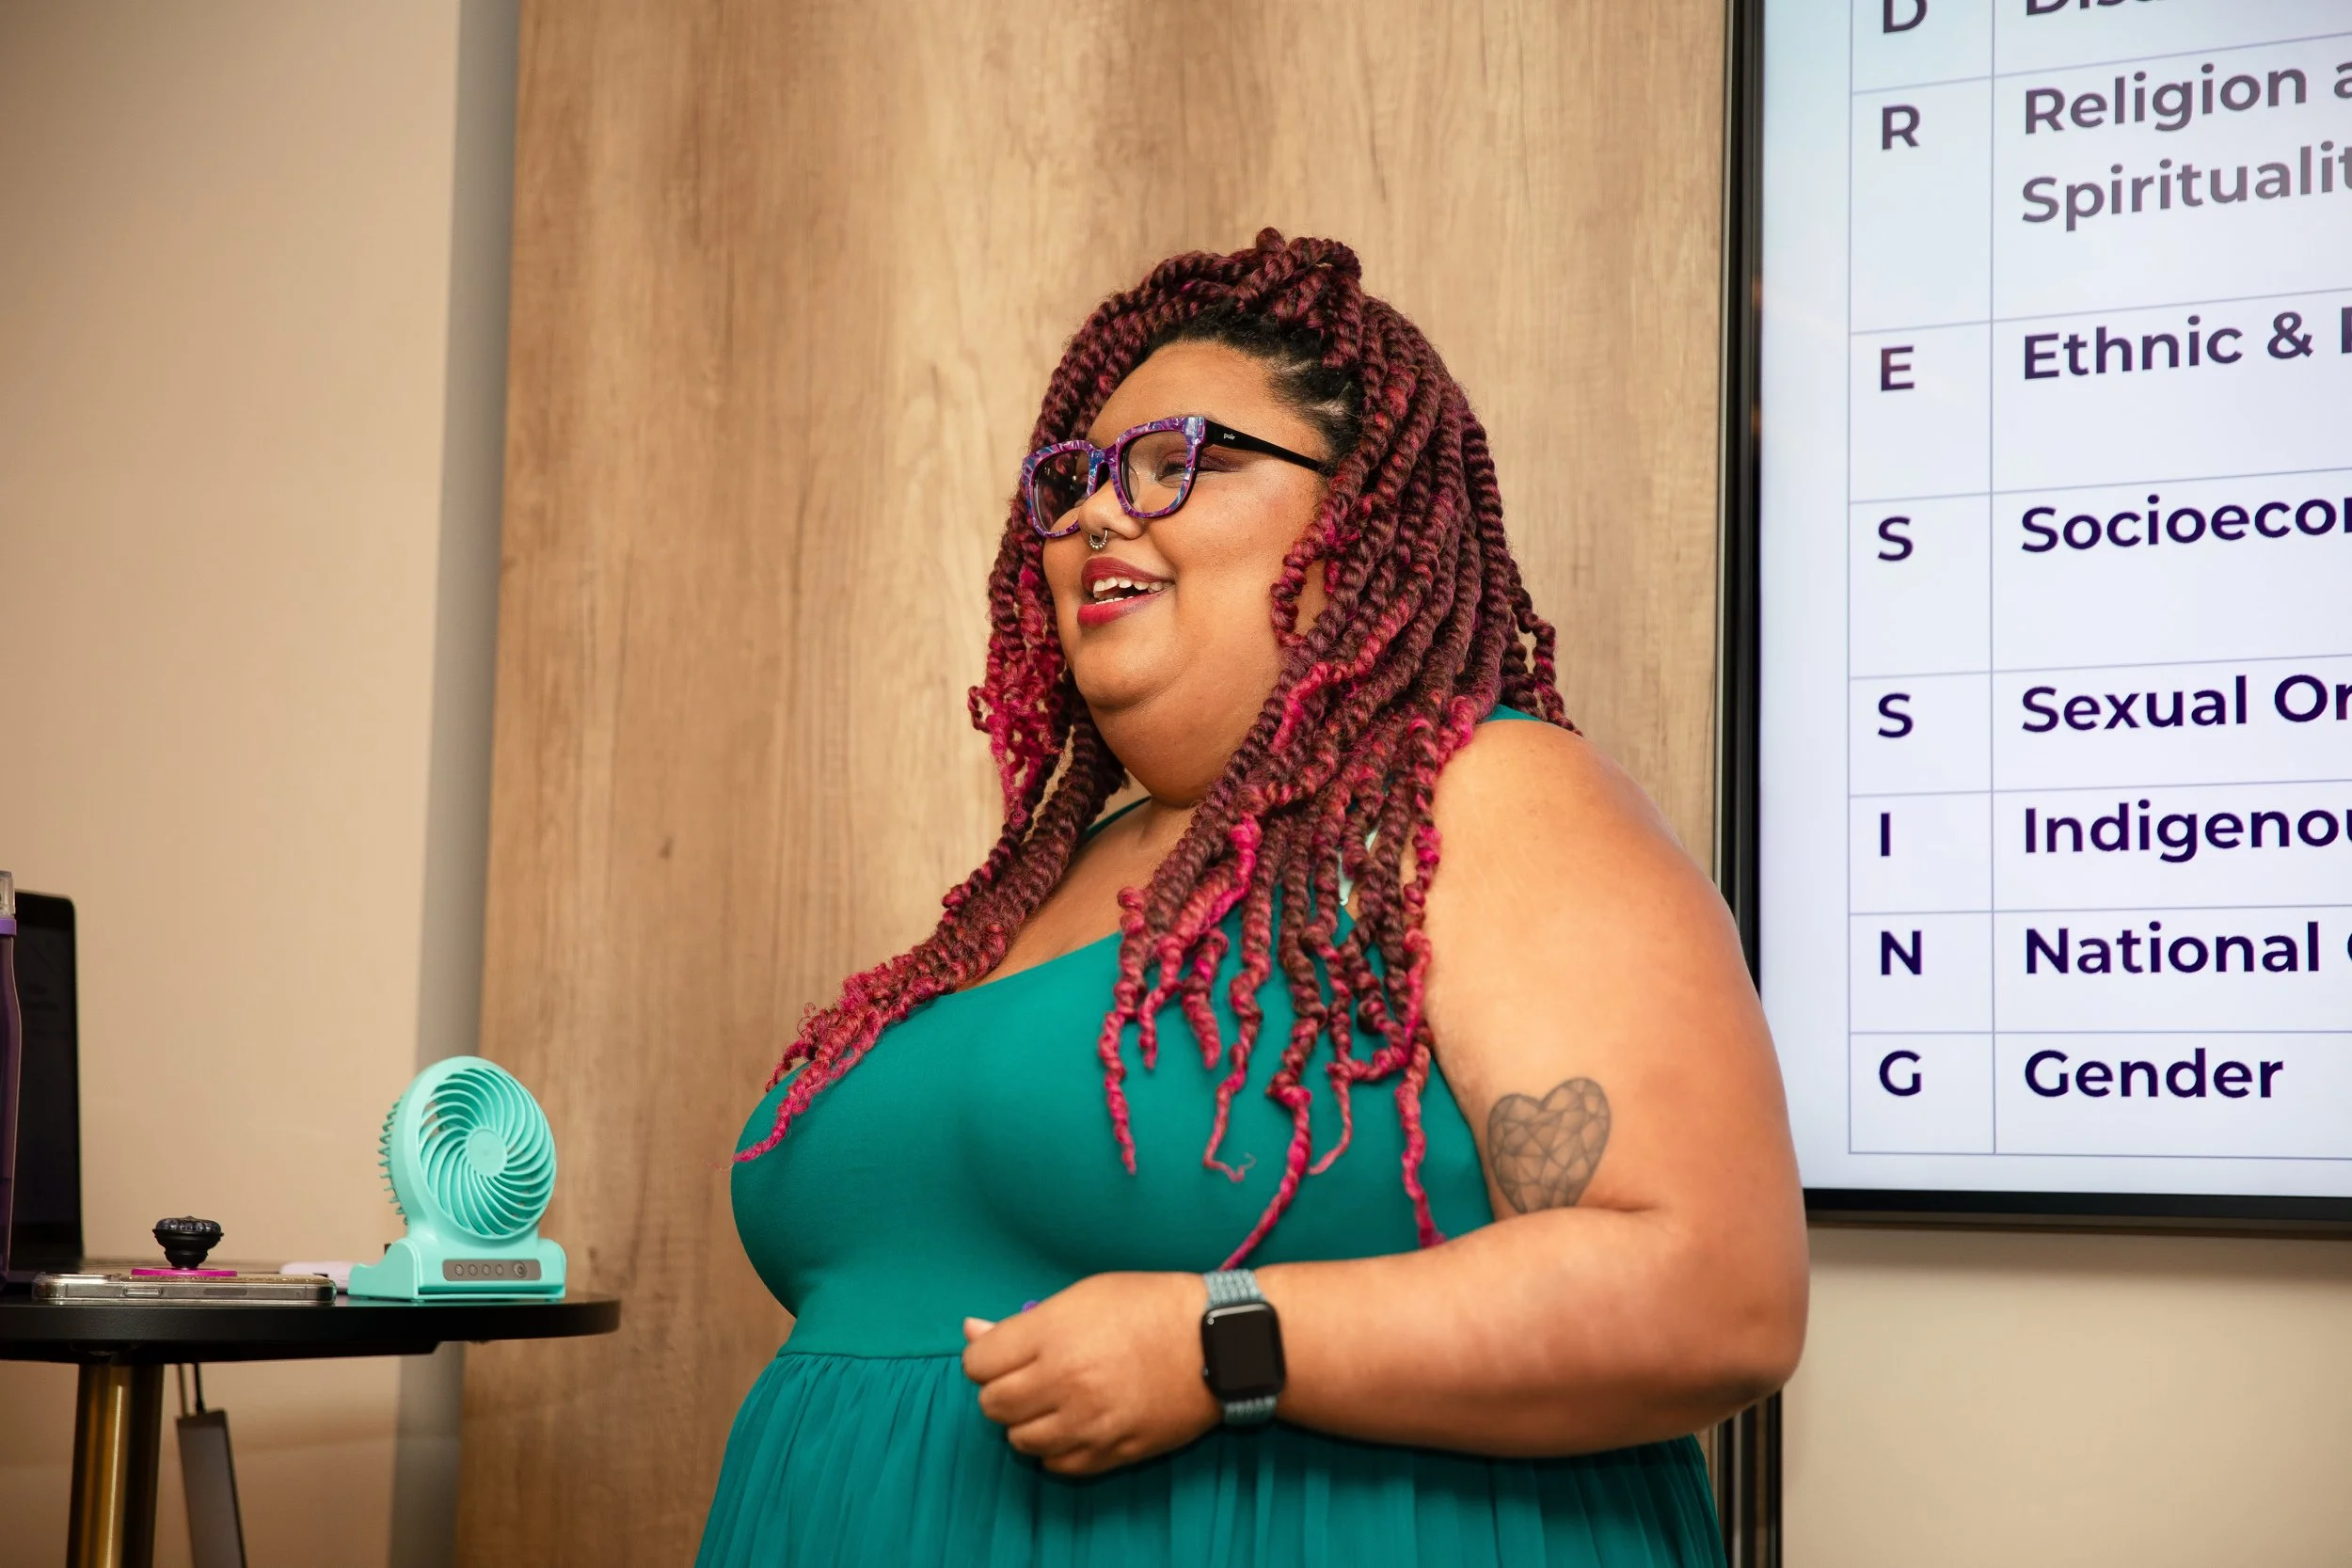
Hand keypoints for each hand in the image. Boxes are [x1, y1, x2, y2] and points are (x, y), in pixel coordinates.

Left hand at [961, 1271, 1222, 1475]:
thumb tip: (971, 1332)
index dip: (986, 1355)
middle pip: (992, 1404)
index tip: (1004, 1352)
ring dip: (1027, 1420)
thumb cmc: (1151, 1306)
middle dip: (1002, 1389)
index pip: (977, 1363)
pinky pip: (1055, 1465)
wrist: (1217, 1343)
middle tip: (1030, 1375)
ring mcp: (1087, 1423)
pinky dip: (1056, 1449)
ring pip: (1019, 1440)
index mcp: (1052, 1334)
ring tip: (1054, 1400)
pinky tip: (1074, 1424)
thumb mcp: (1085, 1295)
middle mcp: (1063, 1382)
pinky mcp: (1110, 1453)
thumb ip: (1024, 1322)